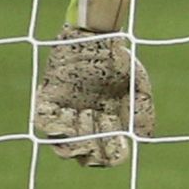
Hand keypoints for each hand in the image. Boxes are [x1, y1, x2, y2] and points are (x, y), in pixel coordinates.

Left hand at [31, 0, 151, 168]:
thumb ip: (142, 110)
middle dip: (88, 152)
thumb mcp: (137, 84)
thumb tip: (145, 139)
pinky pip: (43, 119)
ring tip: (82, 130)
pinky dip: (51, 124)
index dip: (111, 155)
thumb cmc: (118, 59)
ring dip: (70, 142)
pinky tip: (66, 118)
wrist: (96, 34)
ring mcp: (66, 111)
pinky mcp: (49, 98)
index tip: (117, 149)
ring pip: (60, 140)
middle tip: (95, 143)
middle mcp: (85, 122)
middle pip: (82, 151)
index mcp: (108, 122)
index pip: (107, 151)